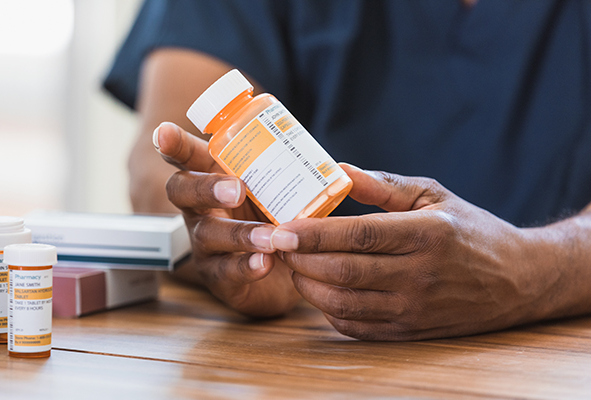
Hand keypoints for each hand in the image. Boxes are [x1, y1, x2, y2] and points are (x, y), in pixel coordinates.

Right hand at [155, 122, 299, 316]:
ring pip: (208, 235)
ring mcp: (205, 245)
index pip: (187, 157)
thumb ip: (292, 173)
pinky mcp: (219, 278)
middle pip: (184, 192)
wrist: (288, 270)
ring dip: (239, 234)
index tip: (164, 133)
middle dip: (207, 188)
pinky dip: (246, 267)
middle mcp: (200, 210)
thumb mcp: (280, 190)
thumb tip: (334, 166)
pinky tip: (265, 263)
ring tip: (270, 238)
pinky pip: (225, 273)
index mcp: (212, 179)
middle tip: (237, 189)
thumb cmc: (277, 216)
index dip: (174, 145)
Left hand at [271, 164, 555, 339]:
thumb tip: (337, 169)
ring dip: (307, 285)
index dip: (314, 234)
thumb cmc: (469, 230)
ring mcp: (414, 308)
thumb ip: (383, 186)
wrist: (516, 279)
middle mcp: (420, 275)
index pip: (359, 235)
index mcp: (426, 234)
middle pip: (343, 271)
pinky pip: (356, 326)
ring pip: (343, 302)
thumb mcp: (433, 195)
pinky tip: (319, 289)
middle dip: (300, 259)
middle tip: (276, 245)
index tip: (280, 228)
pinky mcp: (410, 330)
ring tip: (293, 264)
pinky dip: (327, 309)